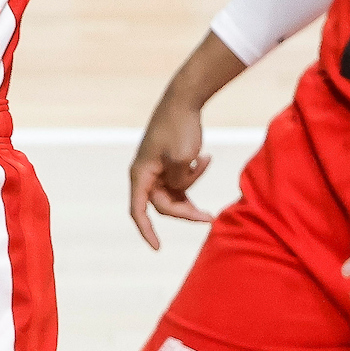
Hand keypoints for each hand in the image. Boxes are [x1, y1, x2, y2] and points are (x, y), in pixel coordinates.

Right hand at [127, 93, 216, 249]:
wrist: (183, 101)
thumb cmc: (180, 129)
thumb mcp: (183, 161)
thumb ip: (180, 184)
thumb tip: (179, 191)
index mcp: (141, 174)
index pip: (139, 211)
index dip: (146, 232)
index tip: (158, 248)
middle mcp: (145, 173)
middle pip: (164, 205)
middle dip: (186, 210)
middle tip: (211, 217)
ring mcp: (157, 169)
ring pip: (174, 194)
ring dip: (192, 188)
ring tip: (205, 162)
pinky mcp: (168, 164)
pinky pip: (181, 182)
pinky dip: (194, 177)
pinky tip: (206, 158)